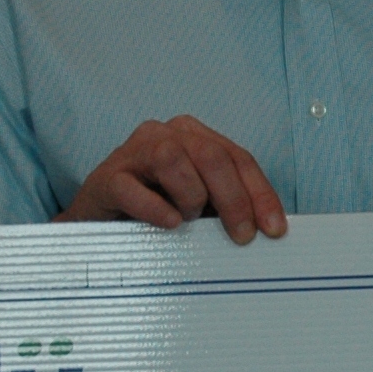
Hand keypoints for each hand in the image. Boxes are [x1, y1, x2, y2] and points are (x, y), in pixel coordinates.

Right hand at [57, 116, 285, 243]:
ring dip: (190, 197)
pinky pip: (133, 187)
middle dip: (234, 199)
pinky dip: (155, 208)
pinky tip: (169, 224)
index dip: (260, 193)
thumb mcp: (199, 205)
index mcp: (194, 136)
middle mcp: (165, 134)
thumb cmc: (155, 211)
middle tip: (241, 237)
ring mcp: (133, 152)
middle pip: (212, 157)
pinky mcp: (106, 177)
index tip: (274, 229)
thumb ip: (227, 206)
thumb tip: (267, 229)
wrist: (98, 223)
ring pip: (174, 159)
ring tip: (186, 221)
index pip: (239, 158)